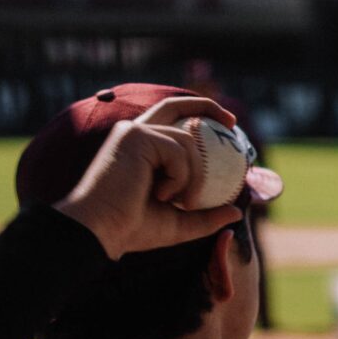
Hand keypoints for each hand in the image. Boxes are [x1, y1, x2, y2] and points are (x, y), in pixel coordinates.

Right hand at [52, 95, 243, 258]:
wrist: (100, 231)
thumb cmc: (131, 229)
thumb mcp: (178, 223)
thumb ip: (206, 216)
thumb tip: (237, 212)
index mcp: (140, 148)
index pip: (170, 119)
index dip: (198, 114)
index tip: (226, 125)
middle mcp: (134, 133)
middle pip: (175, 106)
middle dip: (207, 107)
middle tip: (232, 124)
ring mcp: (134, 132)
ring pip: (187, 143)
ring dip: (193, 176)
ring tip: (181, 202)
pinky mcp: (136, 137)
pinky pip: (179, 152)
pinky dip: (180, 177)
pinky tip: (161, 195)